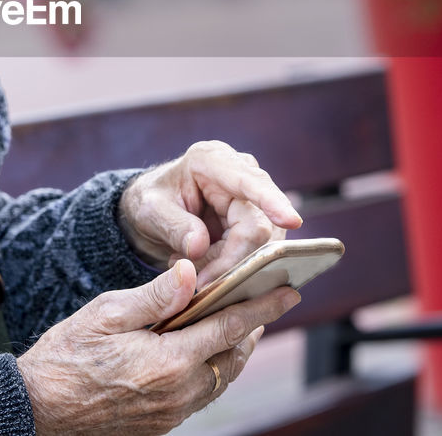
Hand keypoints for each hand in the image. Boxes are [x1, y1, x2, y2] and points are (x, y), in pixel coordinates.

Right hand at [18, 259, 299, 435]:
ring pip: (222, 377)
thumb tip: (191, 272)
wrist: (37, 408)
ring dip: (235, 350)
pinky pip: (202, 393)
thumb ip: (156, 296)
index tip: (289, 291)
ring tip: (242, 322)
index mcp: (168, 361)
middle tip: (269, 300)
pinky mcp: (162, 424)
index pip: (229, 328)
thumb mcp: (107, 313)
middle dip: (254, 327)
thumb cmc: (67, 355)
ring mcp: (172, 412)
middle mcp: (178, 392)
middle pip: (234, 357)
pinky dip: (214, 368)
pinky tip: (205, 350)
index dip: (262, 307)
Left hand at [118, 140, 302, 285]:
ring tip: (196, 267)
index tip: (292, 221)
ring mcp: (251, 197)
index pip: (250, 182)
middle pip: (258, 225)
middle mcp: (240, 173)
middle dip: (232, 260)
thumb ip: (173, 226)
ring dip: (230, 265)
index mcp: (211, 160)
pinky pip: (255, 253)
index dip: (272, 202)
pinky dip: (230, 267)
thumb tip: (200, 247)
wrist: (153, 210)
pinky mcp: (256, 219)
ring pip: (261, 244)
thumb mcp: (149, 211)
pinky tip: (205, 265)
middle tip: (200, 281)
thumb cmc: (150, 202)